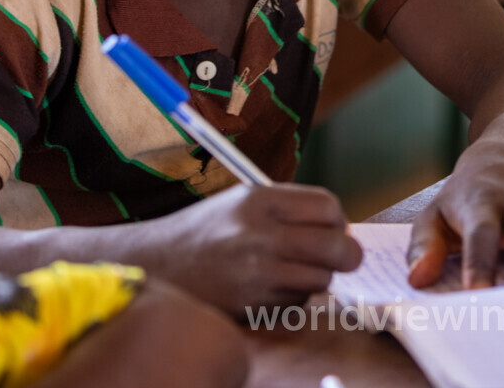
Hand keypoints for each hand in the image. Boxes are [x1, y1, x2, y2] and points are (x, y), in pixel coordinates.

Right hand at [137, 183, 360, 314]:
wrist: (157, 263)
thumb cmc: (207, 231)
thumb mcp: (243, 201)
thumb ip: (290, 209)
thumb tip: (343, 228)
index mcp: (259, 200)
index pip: (327, 206)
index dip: (338, 220)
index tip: (335, 228)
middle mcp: (259, 234)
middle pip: (336, 246)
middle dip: (346, 255)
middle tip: (343, 258)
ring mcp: (255, 272)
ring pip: (319, 279)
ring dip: (315, 278)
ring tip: (294, 270)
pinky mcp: (250, 304)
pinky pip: (294, 303)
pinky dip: (291, 298)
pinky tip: (269, 287)